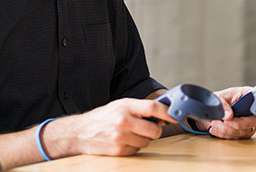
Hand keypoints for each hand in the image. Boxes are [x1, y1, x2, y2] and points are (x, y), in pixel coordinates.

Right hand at [46, 98, 176, 157]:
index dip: (167, 113)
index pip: (152, 108)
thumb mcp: (119, 105)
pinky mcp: (118, 150)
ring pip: (146, 142)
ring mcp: (120, 137)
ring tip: (130, 133)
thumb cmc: (102, 117)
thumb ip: (139, 108)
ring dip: (142, 139)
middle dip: (155, 130)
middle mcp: (123, 121)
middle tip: (149, 128)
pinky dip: (133, 147)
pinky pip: (137, 150)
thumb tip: (161, 114)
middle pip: (154, 130)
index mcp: (125, 106)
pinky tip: (124, 141)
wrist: (79, 132)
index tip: (175, 115)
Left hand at [192, 86, 255, 138]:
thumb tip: (229, 116)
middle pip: (253, 122)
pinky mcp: (243, 131)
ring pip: (244, 132)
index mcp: (248, 95)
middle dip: (235, 125)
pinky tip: (215, 129)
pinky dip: (225, 135)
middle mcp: (251, 109)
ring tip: (214, 124)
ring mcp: (249, 122)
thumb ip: (223, 106)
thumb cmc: (218, 100)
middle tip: (221, 122)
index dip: (248, 114)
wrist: (211, 110)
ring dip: (227, 131)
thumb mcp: (218, 98)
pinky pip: (237, 137)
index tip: (231, 118)